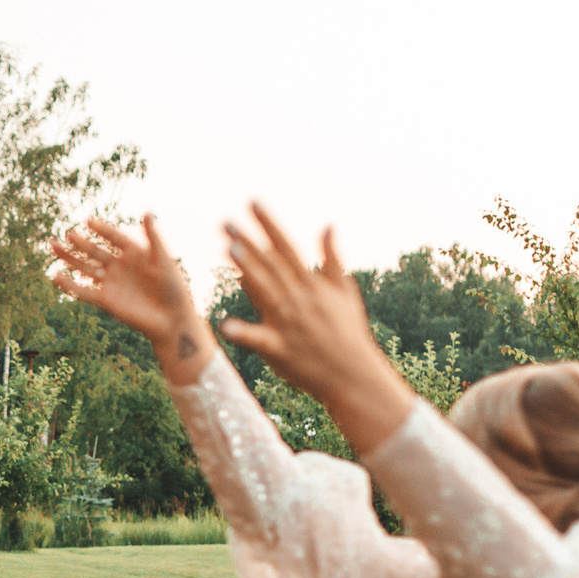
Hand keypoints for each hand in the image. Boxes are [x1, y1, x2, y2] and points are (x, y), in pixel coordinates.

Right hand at [48, 214, 197, 344]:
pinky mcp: (105, 300)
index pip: (113, 237)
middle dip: (80, 242)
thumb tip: (146, 212)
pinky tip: (55, 277)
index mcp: (134, 253)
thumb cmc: (174, 289)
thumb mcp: (163, 260)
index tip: (88, 222)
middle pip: (95, 250)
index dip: (101, 229)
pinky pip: (83, 291)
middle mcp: (119, 266)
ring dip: (69, 258)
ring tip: (53, 246)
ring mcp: (111, 283)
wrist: (171, 320)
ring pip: (85, 267)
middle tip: (67, 234)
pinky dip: (69, 285)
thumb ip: (153, 237)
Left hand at [220, 204, 410, 448]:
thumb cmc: (348, 333)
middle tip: (225, 222)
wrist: (353, 375)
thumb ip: (332, 258)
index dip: (268, 224)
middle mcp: (298, 298)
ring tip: (228, 249)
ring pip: (265, 290)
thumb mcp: (344, 291)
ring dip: (247, 269)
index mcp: (310, 284)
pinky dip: (243, 333)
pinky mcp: (280, 348)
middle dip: (248, 242)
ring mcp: (288, 322)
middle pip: (270, 264)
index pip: (286, 247)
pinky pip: (259, 340)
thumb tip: (329, 225)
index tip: (252, 203)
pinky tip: (225, 325)